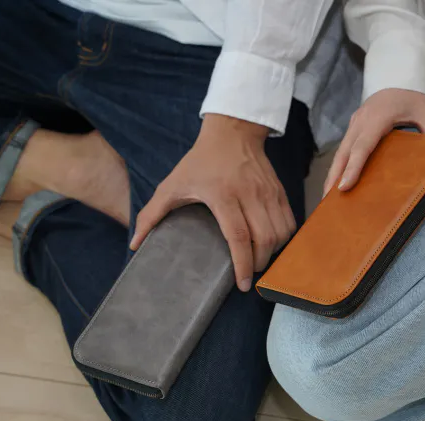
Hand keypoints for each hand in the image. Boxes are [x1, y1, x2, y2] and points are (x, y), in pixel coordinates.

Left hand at [130, 114, 295, 291]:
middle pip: (264, 238)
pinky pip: (289, 221)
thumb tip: (135, 242)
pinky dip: (284, 238)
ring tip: (259, 261)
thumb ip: (152, 214)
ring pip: (280, 232)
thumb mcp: (172, 184)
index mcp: (222, 194)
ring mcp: (268, 192)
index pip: (238, 235)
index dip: (241, 263)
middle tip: (249, 276)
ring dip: (272, 252)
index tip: (241, 284)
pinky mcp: (279, 191)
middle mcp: (250, 194)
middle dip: (259, 264)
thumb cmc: (200, 161)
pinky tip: (271, 245)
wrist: (232, 133)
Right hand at [324, 89, 424, 195]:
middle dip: (334, 176)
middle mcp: (361, 121)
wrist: (398, 77)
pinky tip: (336, 182)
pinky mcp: (353, 127)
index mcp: (377, 117)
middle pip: (344, 152)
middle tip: (327, 200)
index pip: (362, 146)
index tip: (343, 187)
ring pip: (340, 152)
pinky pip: (344, 149)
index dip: (353, 168)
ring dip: (332, 174)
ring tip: (327, 197)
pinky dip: (338, 166)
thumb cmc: (412, 97)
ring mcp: (354, 123)